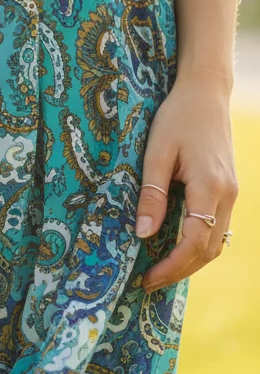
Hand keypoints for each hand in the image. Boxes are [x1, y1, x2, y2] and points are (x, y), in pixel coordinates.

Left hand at [136, 76, 236, 293]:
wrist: (205, 92)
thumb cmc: (177, 117)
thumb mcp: (156, 152)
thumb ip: (151, 194)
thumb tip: (142, 234)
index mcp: (210, 187)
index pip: (194, 242)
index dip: (172, 266)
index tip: (147, 278)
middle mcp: (227, 195)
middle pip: (208, 249)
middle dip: (180, 270)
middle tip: (149, 281)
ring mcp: (231, 192)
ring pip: (216, 241)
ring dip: (191, 261)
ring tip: (160, 269)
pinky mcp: (227, 188)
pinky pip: (217, 226)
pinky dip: (199, 243)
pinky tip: (176, 246)